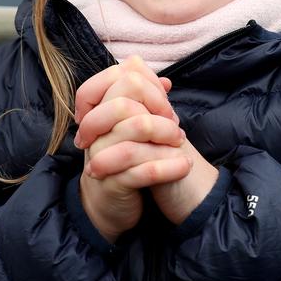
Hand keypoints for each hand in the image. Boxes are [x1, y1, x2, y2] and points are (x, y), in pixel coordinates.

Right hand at [75, 57, 188, 241]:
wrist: (109, 203)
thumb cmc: (124, 159)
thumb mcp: (133, 128)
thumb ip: (147, 102)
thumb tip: (166, 81)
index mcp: (99, 110)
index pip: (114, 77)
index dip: (145, 85)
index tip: (162, 106)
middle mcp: (95, 130)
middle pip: (124, 102)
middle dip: (159, 110)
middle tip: (175, 127)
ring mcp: (101, 156)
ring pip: (136, 130)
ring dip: (167, 135)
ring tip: (182, 145)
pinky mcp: (112, 183)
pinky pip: (143, 169)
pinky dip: (169, 166)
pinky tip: (184, 166)